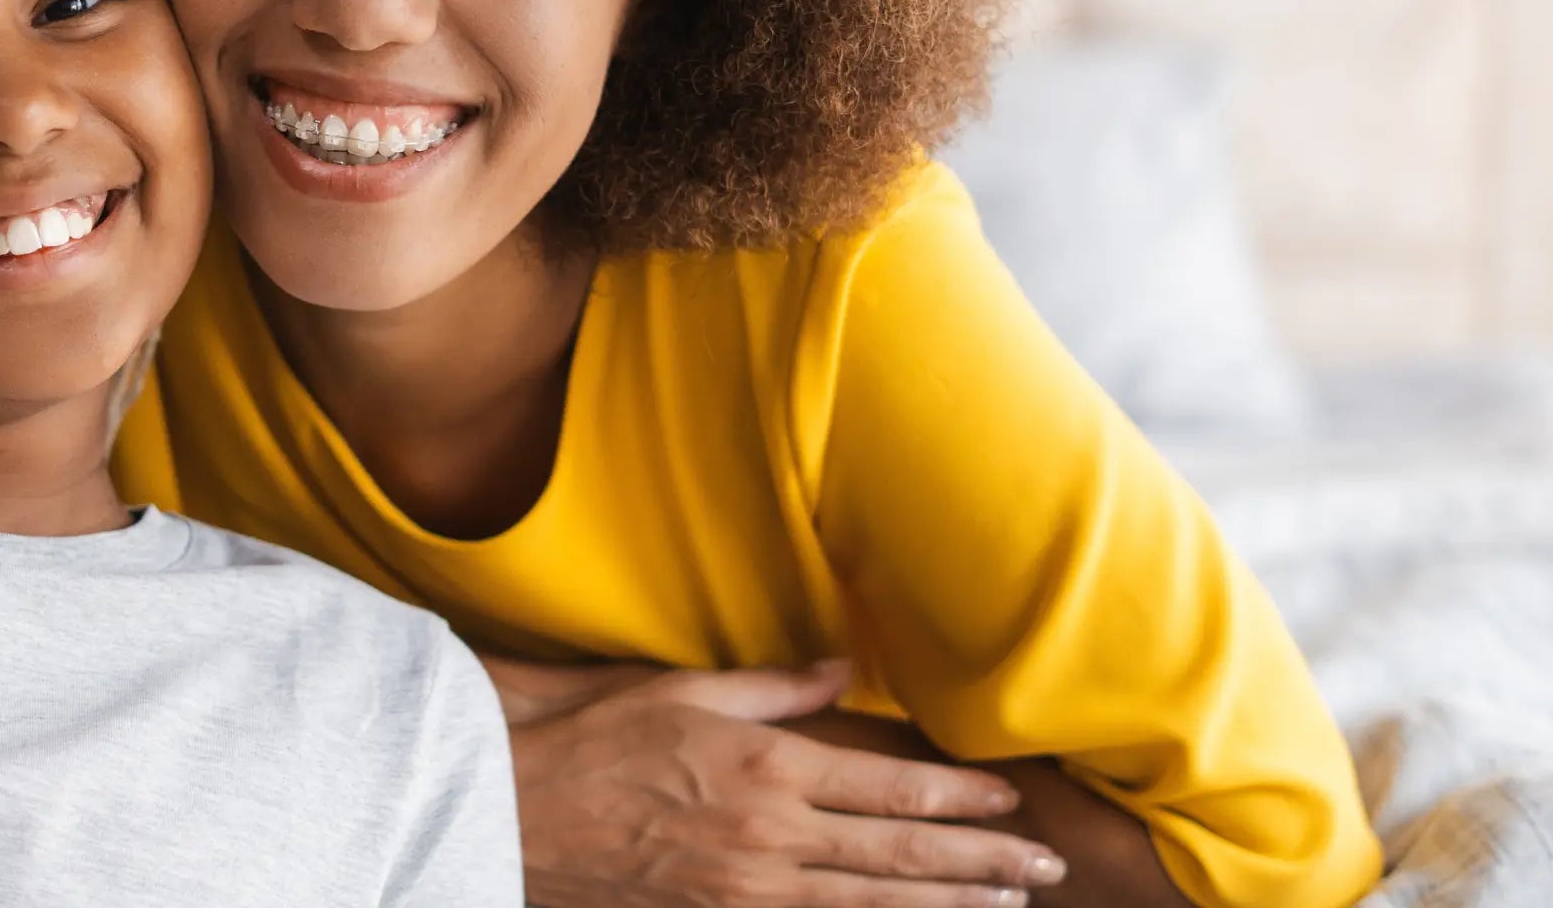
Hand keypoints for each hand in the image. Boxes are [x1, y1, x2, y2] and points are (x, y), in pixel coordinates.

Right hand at [501, 658, 1067, 906]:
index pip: (891, 786)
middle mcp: (769, 838)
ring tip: (1005, 904)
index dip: (961, 797)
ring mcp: (744, 891)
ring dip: (946, 905)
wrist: (504, 810)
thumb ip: (771, 687)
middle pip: (901, 855)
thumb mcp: (681, 690)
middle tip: (1048, 869)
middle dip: (983, 863)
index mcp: (766, 770)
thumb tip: (841, 668)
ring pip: (871, 904)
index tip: (1014, 802)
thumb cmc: (587, 740)